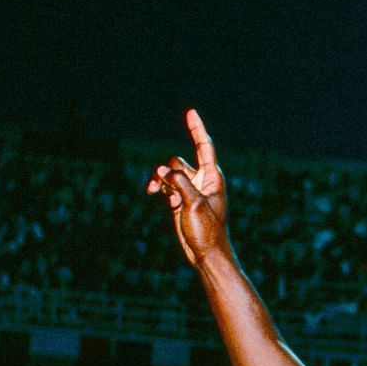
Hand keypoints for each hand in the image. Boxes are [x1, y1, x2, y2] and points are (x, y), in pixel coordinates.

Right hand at [146, 108, 231, 266]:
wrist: (205, 253)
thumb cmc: (206, 230)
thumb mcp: (194, 203)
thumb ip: (179, 183)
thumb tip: (163, 172)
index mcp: (212, 177)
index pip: (204, 146)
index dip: (197, 129)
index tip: (191, 112)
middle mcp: (202, 180)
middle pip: (178, 162)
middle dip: (168, 172)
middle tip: (170, 192)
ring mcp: (190, 190)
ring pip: (168, 173)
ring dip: (159, 181)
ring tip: (155, 192)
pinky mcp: (180, 199)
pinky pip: (165, 185)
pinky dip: (158, 187)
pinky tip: (153, 194)